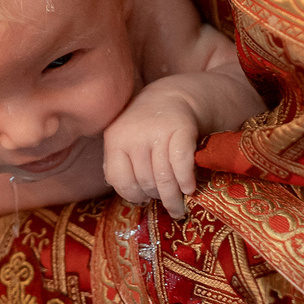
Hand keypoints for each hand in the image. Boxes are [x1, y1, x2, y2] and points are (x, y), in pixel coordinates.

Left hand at [104, 82, 203, 218]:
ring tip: (179, 207)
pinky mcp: (181, 129)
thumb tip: (129, 195)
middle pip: (144, 181)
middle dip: (156, 197)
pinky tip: (190, 189)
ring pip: (163, 177)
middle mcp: (133, 135)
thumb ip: (120, 163)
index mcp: (114, 139)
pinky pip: (181, 164)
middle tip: (166, 203)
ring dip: (173, 197)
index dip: (132, 195)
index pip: (119, 179)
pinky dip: (185, 181)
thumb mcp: (124, 139)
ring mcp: (157, 132)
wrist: (173, 97)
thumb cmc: (146, 125)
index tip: (143, 201)